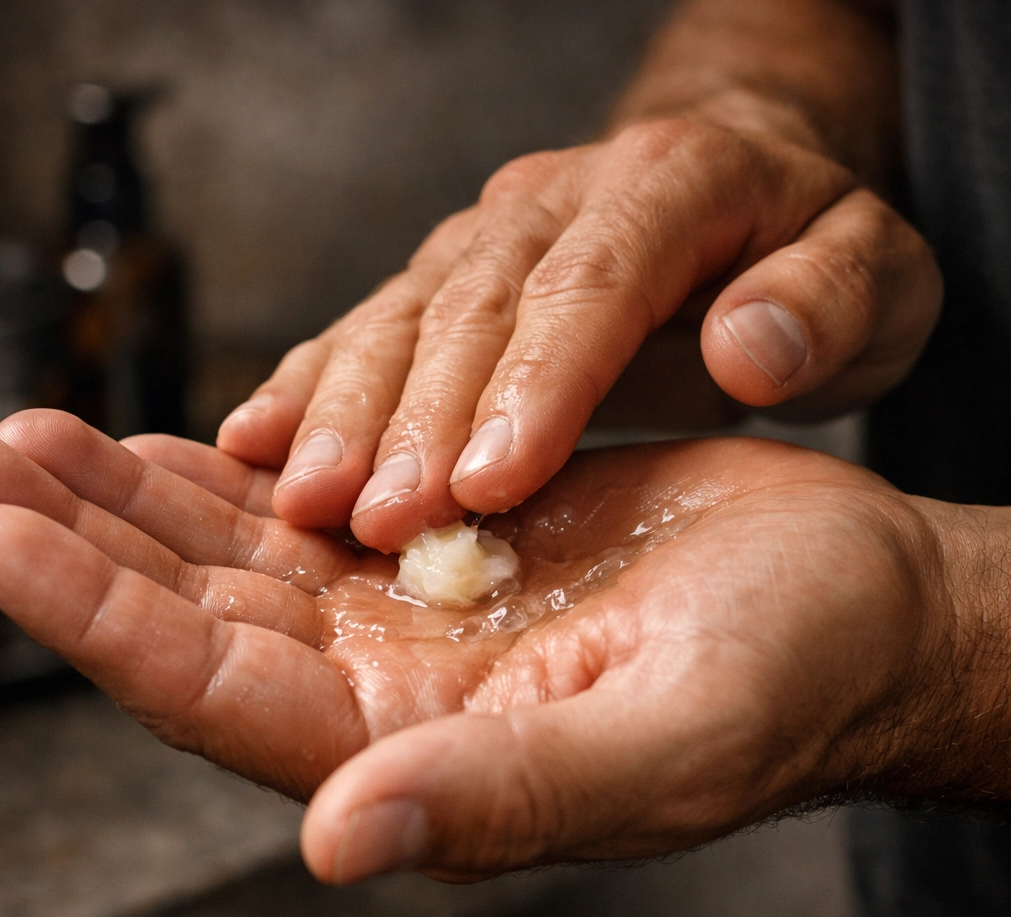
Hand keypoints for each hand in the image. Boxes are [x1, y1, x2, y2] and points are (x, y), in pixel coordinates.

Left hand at [0, 410, 958, 882]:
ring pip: (247, 558)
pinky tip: (184, 443)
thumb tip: (335, 838)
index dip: (99, 625)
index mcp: (430, 751)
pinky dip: (243, 471)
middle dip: (88, 545)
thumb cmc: (792, 680)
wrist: (854, 603)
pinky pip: (323, 504)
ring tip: (44, 438)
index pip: (220, 698)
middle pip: (204, 622)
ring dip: (142, 501)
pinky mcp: (464, 537)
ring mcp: (428, 608)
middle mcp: (405, 688)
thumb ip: (502, 796)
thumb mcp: (663, 742)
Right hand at [215, 119, 940, 551]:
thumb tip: (754, 345)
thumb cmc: (807, 261)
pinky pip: (369, 327)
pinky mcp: (448, 280)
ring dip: (345, 411)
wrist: (746, 205)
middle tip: (373, 518)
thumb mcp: (873, 278)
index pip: (591, 286)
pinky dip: (310, 385)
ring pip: (402, 315)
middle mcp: (560, 201)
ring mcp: (491, 237)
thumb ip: (829, 303)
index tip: (489, 482)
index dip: (534, 383)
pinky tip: (255, 442)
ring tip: (302, 498)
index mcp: (675, 184)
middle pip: (474, 305)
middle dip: (416, 416)